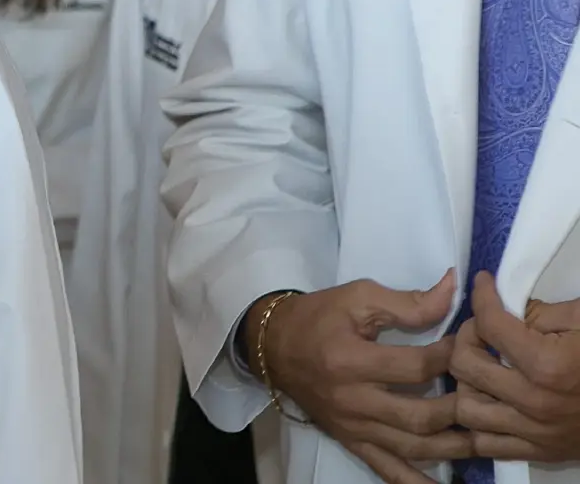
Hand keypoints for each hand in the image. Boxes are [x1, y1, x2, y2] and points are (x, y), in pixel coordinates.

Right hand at [246, 273, 468, 481]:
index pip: (416, 366)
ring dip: (453, 447)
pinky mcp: (351, 441)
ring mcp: (353, 426)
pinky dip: (415, 483)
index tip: (471, 343)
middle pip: (419, 416)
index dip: (451, 355)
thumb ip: (408, 302)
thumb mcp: (357, 297)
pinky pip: (386, 469)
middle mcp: (352, 400)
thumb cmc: (317, 317)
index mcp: (351, 361)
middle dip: (460, 408)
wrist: (272, 346)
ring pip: (412, 448)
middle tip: (485, 396)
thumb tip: (454, 292)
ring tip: (484, 437)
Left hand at [451, 271, 579, 462]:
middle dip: (467, 339)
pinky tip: (485, 400)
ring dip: (466, 383)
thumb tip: (500, 304)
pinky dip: (476, 423)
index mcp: (548, 366)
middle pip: (464, 365)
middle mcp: (535, 402)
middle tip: (482, 330)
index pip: (489, 324)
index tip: (482, 285)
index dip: (481, 296)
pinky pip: (484, 443)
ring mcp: (536, 431)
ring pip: (465, 408)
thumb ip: (538, 311)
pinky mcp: (539, 451)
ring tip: (482, 367)